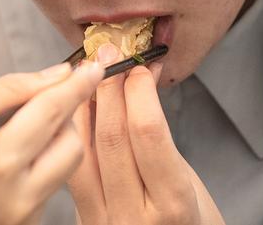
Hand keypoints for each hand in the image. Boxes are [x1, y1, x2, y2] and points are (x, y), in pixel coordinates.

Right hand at [0, 61, 103, 224]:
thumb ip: (10, 92)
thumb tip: (57, 74)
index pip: (52, 112)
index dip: (77, 86)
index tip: (95, 66)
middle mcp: (18, 196)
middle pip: (71, 144)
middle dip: (64, 117)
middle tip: (38, 103)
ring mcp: (23, 217)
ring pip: (65, 166)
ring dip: (54, 140)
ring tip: (19, 133)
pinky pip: (50, 185)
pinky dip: (41, 163)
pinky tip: (13, 159)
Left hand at [68, 44, 224, 224]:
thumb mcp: (189, 186)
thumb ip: (159, 144)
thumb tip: (138, 88)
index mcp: (172, 206)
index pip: (147, 134)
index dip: (140, 91)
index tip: (139, 65)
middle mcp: (133, 217)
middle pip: (112, 137)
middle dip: (110, 88)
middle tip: (112, 55)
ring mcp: (102, 222)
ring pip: (82, 151)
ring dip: (85, 105)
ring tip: (89, 74)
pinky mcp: (83, 222)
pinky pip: (72, 170)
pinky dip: (74, 133)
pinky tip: (78, 110)